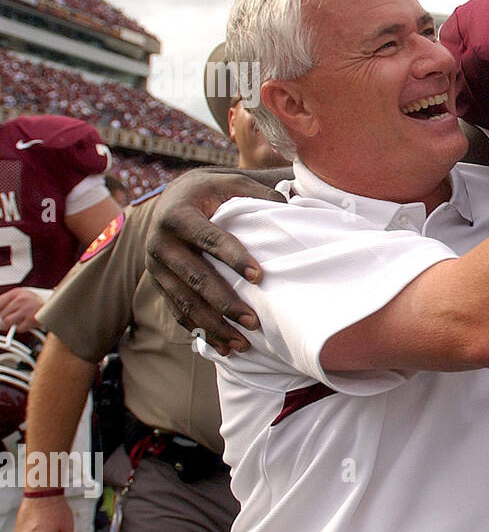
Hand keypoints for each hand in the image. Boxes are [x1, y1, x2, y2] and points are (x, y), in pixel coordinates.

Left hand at [0, 288, 43, 332]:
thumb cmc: (37, 301)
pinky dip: (22, 328)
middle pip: (2, 314)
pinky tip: (27, 323)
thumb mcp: (22, 295)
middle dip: (6, 318)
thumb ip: (8, 302)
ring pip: (7, 322)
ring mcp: (27, 310)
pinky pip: (19, 328)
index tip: (1, 315)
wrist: (57, 303)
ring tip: (19, 321)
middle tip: (13, 318)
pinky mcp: (33, 320)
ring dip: (12, 324)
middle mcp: (21, 300)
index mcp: (17, 292)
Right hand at [144, 171, 285, 353]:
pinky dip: (200, 331)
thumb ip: (257, 194)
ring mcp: (156, 267)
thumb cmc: (210, 193)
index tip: (259, 277)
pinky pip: (178, 311)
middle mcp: (160, 243)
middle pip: (194, 277)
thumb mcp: (230, 183)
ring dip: (213, 325)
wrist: (173, 199)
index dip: (232, 257)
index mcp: (178, 215)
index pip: (207, 238)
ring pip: (184, 301)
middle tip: (253, 321)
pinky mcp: (158, 284)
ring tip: (242, 343)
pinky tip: (223, 347)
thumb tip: (290, 208)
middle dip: (224, 302)